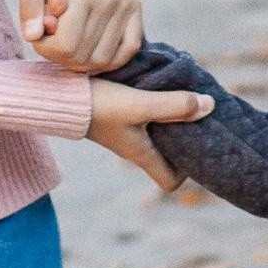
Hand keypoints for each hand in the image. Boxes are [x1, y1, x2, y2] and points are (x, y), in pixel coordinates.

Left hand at [19, 0, 140, 70]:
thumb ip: (28, 1)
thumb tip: (32, 36)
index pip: (65, 45)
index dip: (45, 48)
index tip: (38, 34)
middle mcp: (113, 0)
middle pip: (83, 55)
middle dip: (60, 54)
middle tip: (50, 37)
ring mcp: (128, 5)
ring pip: (105, 58)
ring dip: (81, 61)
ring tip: (68, 42)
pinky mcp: (136, 9)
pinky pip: (129, 49)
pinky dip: (110, 60)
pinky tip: (90, 53)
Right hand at [89, 77, 214, 190]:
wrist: (58, 94)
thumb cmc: (99, 105)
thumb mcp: (140, 105)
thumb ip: (175, 105)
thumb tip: (210, 106)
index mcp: (142, 155)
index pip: (170, 182)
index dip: (188, 171)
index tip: (198, 146)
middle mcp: (135, 147)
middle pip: (169, 155)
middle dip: (187, 138)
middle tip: (200, 115)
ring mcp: (125, 132)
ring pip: (159, 133)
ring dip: (174, 117)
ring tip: (187, 96)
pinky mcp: (117, 115)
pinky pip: (147, 117)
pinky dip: (159, 105)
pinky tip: (164, 85)